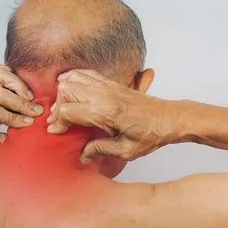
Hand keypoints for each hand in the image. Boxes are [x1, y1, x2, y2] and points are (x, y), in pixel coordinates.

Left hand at [0, 65, 43, 155]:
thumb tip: (18, 134)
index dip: (14, 117)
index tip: (30, 123)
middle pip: (0, 94)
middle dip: (21, 104)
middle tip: (37, 111)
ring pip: (1, 77)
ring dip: (20, 86)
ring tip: (32, 98)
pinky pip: (2, 71)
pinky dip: (15, 76)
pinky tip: (24, 88)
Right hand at [47, 69, 173, 162]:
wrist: (170, 118)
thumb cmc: (151, 134)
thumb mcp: (126, 150)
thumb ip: (101, 150)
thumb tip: (83, 154)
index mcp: (105, 112)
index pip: (68, 110)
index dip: (58, 122)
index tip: (56, 132)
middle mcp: (104, 95)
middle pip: (66, 90)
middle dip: (57, 106)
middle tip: (59, 122)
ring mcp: (108, 86)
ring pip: (73, 78)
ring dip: (63, 92)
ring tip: (63, 107)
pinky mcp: (113, 83)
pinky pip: (86, 73)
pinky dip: (74, 79)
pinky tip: (72, 89)